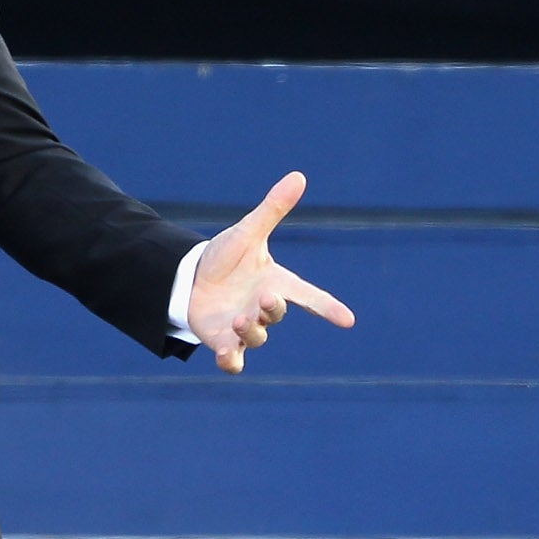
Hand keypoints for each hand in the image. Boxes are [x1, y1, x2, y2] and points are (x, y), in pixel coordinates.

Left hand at [187, 171, 355, 374]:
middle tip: (268, 297)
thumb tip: (298, 176)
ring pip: (258, 337)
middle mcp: (263, 308)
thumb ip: (273, 209)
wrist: (190, 278)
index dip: (328, 307)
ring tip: (237, 318)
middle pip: (279, 314)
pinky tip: (225, 356)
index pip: (308, 296)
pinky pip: (233, 361)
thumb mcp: (248, 232)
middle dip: (276, 307)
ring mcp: (245, 329)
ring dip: (251, 330)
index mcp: (276, 283)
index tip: (348, 320)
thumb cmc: (225, 258)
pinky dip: (231, 361)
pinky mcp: (223, 343)